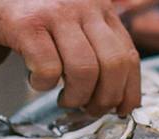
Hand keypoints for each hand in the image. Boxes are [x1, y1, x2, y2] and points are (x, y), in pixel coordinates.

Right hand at [0, 0, 141, 116]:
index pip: (129, 55)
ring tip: (64, 99)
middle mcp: (85, 8)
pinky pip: (48, 69)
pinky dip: (44, 85)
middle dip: (104, 98)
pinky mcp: (28, 25)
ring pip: (84, 71)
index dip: (129, 90)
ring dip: (76, 97)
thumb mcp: (76, 20)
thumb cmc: (36, 14)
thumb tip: (114, 94)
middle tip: (88, 109)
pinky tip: (36, 80)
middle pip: (113, 65)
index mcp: (102, 10)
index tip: (121, 109)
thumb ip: (96, 45)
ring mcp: (57, 15)